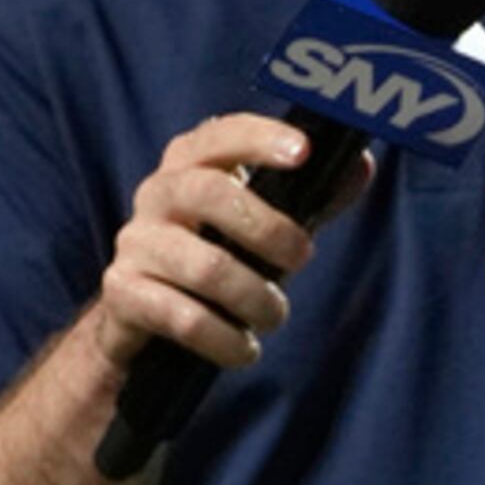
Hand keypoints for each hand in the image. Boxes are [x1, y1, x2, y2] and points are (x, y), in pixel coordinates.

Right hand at [86, 114, 371, 377]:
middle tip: (304, 257)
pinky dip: (225, 339)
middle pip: (209, 194)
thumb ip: (313, 196)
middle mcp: (156, 194)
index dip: (259, 138)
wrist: (145, 314)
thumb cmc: (220, 252)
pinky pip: (182, 318)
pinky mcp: (123, 293)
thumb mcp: (267, 222)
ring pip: (205, 267)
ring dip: (255, 298)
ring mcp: (135, 243)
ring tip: (274, 315)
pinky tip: (245, 349)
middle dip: (269, 230)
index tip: (304, 152)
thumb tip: (361, 164)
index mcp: (191, 164)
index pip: (219, 135)